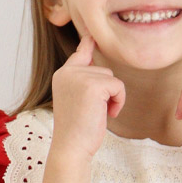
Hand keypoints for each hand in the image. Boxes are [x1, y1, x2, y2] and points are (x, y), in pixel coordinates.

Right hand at [50, 26, 126, 160]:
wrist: (71, 148)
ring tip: (98, 114)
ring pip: (111, 77)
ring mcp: (79, 77)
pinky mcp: (92, 86)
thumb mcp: (78, 99)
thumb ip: (85, 81)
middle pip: (103, 69)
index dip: (89, 43)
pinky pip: (118, 86)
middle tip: (94, 112)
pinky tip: (108, 115)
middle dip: (106, 91)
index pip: (80, 52)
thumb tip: (95, 65)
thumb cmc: (77, 130)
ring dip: (113, 97)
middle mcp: (68, 72)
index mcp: (63, 75)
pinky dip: (119, 101)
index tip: (93, 34)